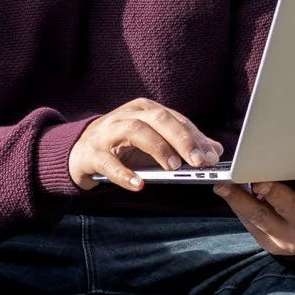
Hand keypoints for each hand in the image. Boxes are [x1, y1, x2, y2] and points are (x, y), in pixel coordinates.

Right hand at [69, 100, 223, 193]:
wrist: (79, 152)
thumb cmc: (122, 146)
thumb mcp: (154, 141)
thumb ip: (183, 143)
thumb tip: (215, 150)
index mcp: (144, 109)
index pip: (175, 119)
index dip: (195, 136)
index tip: (212, 155)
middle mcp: (127, 115)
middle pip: (158, 119)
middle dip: (181, 139)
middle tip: (198, 161)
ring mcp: (107, 132)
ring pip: (135, 131)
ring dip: (157, 148)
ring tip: (173, 168)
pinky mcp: (92, 153)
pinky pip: (109, 162)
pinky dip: (124, 174)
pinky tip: (139, 185)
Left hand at [213, 168, 294, 257]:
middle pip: (290, 208)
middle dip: (277, 192)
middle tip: (263, 177)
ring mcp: (283, 233)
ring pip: (262, 215)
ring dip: (245, 198)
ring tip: (233, 180)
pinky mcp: (262, 234)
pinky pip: (245, 218)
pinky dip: (233, 202)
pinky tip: (222, 186)